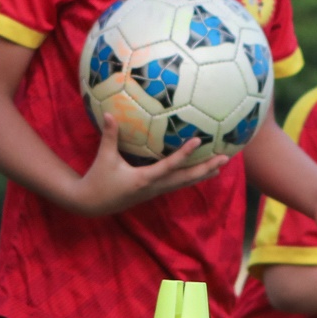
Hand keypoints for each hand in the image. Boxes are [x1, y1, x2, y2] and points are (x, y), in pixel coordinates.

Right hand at [72, 115, 227, 215]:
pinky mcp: (154, 191)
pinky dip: (191, 177)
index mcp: (144, 179)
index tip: (198, 141)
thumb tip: (108, 114)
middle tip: (225, 158)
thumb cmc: (98, 179)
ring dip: (202, 174)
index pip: (169, 166)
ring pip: (184, 183)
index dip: (184, 154)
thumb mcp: (104, 157)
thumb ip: (109, 136)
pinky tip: (200, 171)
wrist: (92, 204)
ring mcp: (155, 191)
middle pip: (186, 179)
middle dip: (206, 168)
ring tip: (221, 165)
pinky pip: (177, 183)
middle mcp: (154, 187)